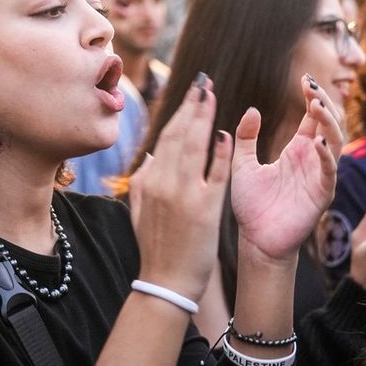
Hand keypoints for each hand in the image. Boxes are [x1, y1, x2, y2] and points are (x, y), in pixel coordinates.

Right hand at [129, 75, 230, 300]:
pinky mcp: (206, 209)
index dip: (179, 113)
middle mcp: (165, 183)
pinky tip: (225, 133)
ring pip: (195, 147)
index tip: (190, 94)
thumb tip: (153, 154)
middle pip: (180, 135)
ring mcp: (185, 195)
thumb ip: (143, 181)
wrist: (165, 283)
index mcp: (150, 181)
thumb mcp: (139, 211)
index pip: (166, 138)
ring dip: (204, 118)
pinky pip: (215, 174)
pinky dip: (219, 153)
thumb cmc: (154, 248)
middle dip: (192, 106)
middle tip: (203, 83)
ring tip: (211, 96)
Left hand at [230, 74, 342, 265]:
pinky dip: (325, 155)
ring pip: (335, 142)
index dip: (313, 97)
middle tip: (312, 85)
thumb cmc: (252, 205)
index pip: (312, 117)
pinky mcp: (321, 194)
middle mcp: (312, 160)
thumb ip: (246, 138)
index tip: (304, 79)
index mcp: (296, 151)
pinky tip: (314, 142)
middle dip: (324, 103)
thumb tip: (252, 109)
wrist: (256, 240)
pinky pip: (329, 171)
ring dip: (328, 123)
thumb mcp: (242, 165)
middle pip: (329, 124)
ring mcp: (319, 176)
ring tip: (316, 105)